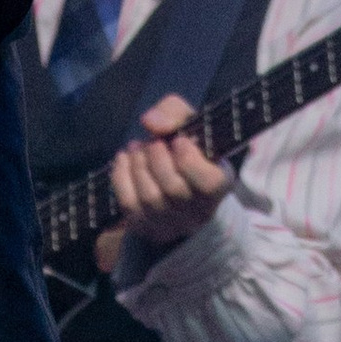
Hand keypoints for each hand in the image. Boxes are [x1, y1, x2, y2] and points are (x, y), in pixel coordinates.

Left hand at [103, 95, 233, 255]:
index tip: (178, 140)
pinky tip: (124, 159)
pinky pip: (130, 206)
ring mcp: (173, 224)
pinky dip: (121, 177)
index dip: (188, 160)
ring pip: (151, 199)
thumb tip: (151, 123)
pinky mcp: (148, 228)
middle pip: (174, 190)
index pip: (209, 183)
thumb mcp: (188, 121)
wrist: (179, 177)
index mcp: (220, 183)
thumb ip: (174, 112)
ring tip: (136, 147)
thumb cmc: (187, 146)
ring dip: (138, 166)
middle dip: (156, 158)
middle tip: (151, 141)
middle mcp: (200, 211)